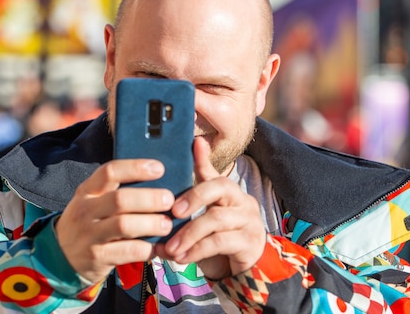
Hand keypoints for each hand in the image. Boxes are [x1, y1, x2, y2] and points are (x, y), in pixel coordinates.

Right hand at [55, 159, 174, 283]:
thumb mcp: (93, 200)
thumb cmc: (89, 222)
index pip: (110, 172)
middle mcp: (86, 210)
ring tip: (166, 224)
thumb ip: (116, 190)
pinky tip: (158, 246)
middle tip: (169, 200)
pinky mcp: (98, 257)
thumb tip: (156, 177)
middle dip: (150, 198)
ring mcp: (90, 235)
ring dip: (151, 224)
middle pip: (121, 199)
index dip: (136, 168)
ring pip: (125, 225)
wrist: (61, 256)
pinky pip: (129, 251)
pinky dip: (148, 248)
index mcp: (87, 191)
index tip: (159, 168)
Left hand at [156, 137, 265, 279]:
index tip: (194, 143)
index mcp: (229, 192)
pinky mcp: (248, 242)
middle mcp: (241, 201)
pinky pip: (218, 242)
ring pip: (216, 218)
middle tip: (173, 211)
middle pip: (220, 187)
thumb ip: (187, 205)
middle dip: (193, 197)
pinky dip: (196, 250)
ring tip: (171, 247)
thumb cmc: (222, 238)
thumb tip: (162, 194)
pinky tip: (182, 257)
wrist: (246, 267)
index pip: (214, 172)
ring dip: (189, 233)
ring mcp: (248, 220)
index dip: (202, 159)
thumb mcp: (205, 219)